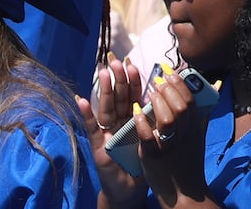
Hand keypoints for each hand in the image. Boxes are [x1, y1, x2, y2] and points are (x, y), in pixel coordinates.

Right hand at [77, 57, 145, 206]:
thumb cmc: (141, 163)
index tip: (133, 63)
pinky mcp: (98, 146)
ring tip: (104, 73)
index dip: (133, 80)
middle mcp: (119, 122)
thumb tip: (168, 96)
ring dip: (104, 90)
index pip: (133, 95)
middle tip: (116, 61)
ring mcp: (107, 132)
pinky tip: (82, 100)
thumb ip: (155, 119)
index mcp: (133, 119)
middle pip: (118, 98)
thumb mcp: (151, 138)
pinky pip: (92, 128)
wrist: (129, 189)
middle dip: (118, 79)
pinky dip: (86, 114)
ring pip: (106, 108)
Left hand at [136, 72, 210, 206]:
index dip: (181, 85)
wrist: (185, 197)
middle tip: (159, 80)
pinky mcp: (153, 159)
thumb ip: (202, 115)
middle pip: (181, 108)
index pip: (191, 102)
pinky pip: (148, 138)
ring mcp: (169, 148)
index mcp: (195, 131)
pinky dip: (142, 122)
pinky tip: (136, 111)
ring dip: (158, 103)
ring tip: (150, 93)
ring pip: (167, 120)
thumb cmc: (189, 165)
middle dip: (169, 90)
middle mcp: (184, 138)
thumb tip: (215, 88)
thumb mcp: (199, 139)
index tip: (171, 73)